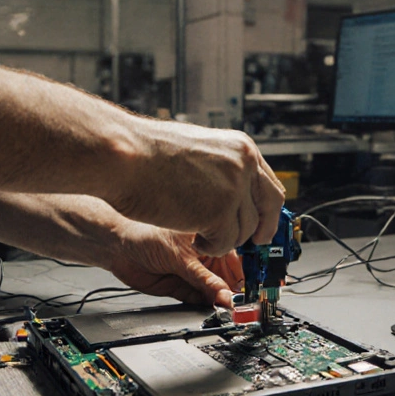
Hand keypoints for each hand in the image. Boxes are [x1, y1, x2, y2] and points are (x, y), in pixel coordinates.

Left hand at [108, 221, 244, 308]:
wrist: (118, 249)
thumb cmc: (146, 235)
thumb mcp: (181, 257)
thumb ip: (205, 280)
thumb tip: (228, 296)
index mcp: (212, 241)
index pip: (239, 261)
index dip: (250, 277)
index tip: (257, 292)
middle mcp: (207, 258)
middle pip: (231, 280)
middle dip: (238, 294)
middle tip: (245, 308)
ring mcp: (196, 275)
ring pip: (218, 293)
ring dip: (223, 303)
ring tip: (231, 311)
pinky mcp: (184, 290)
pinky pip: (202, 302)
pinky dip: (208, 308)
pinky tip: (214, 310)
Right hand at [116, 119, 284, 256]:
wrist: (125, 156)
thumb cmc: (146, 152)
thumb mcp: (199, 150)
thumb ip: (222, 169)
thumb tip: (237, 191)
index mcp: (241, 147)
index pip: (269, 184)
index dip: (266, 209)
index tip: (262, 223)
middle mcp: (244, 165)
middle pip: (270, 208)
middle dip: (262, 231)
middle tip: (252, 244)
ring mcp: (234, 189)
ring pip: (244, 231)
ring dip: (223, 239)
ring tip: (198, 232)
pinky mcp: (220, 213)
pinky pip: (224, 245)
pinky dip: (210, 248)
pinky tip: (193, 239)